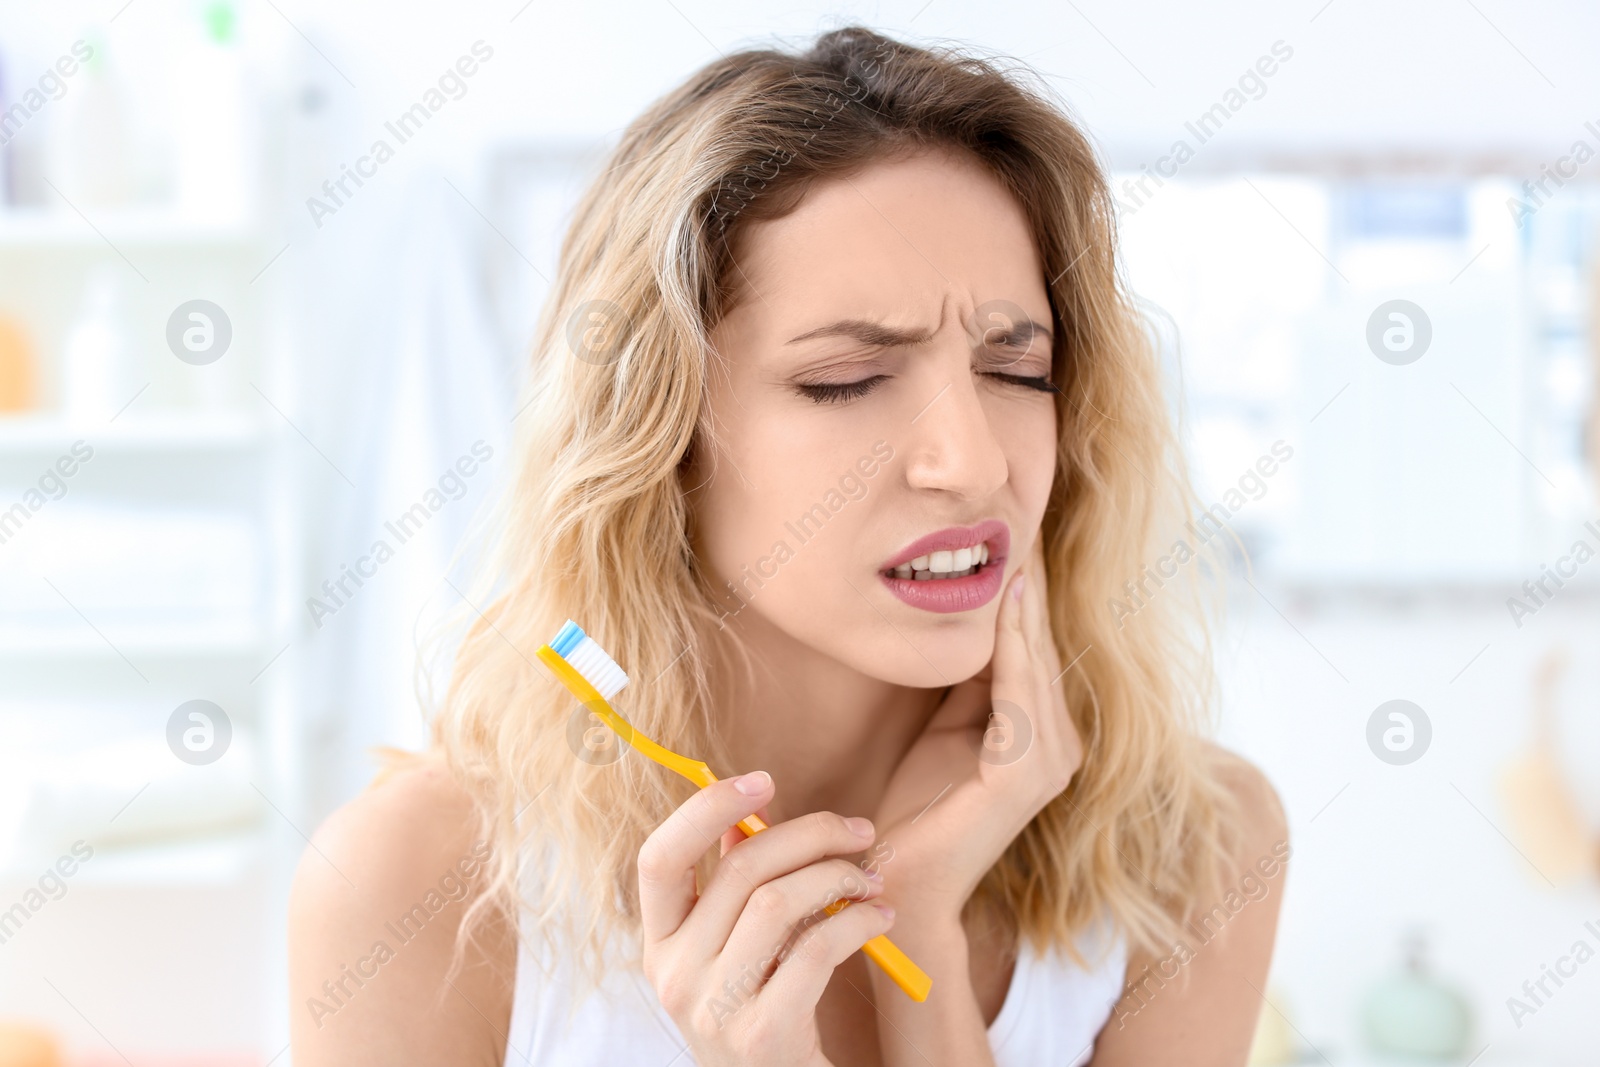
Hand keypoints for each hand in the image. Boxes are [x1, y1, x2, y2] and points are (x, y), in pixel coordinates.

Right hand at [637, 771, 897, 1066]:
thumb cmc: (765, 1017)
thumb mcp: (735, 953)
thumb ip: (736, 887)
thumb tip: (750, 811)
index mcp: (659, 946)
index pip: (658, 860)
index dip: (705, 809)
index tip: (763, 781)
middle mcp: (673, 975)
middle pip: (738, 869)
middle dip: (810, 834)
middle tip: (858, 831)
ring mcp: (713, 1007)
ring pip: (779, 901)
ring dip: (838, 876)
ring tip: (870, 881)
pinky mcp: (763, 1033)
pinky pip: (816, 949)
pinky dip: (859, 923)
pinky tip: (880, 920)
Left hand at [869, 537, 1083, 922]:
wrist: (900, 877)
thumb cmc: (916, 803)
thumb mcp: (946, 722)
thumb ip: (969, 679)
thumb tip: (975, 613)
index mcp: (1044, 734)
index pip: (1034, 648)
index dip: (1024, 591)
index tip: (1014, 530)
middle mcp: (1061, 745)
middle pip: (1039, 646)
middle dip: (1029, 583)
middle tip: (1020, 516)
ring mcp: (1051, 762)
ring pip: (1032, 660)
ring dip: (1024, 601)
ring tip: (1016, 542)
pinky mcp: (1025, 775)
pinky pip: (1017, 691)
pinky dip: (1010, 643)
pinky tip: (1004, 598)